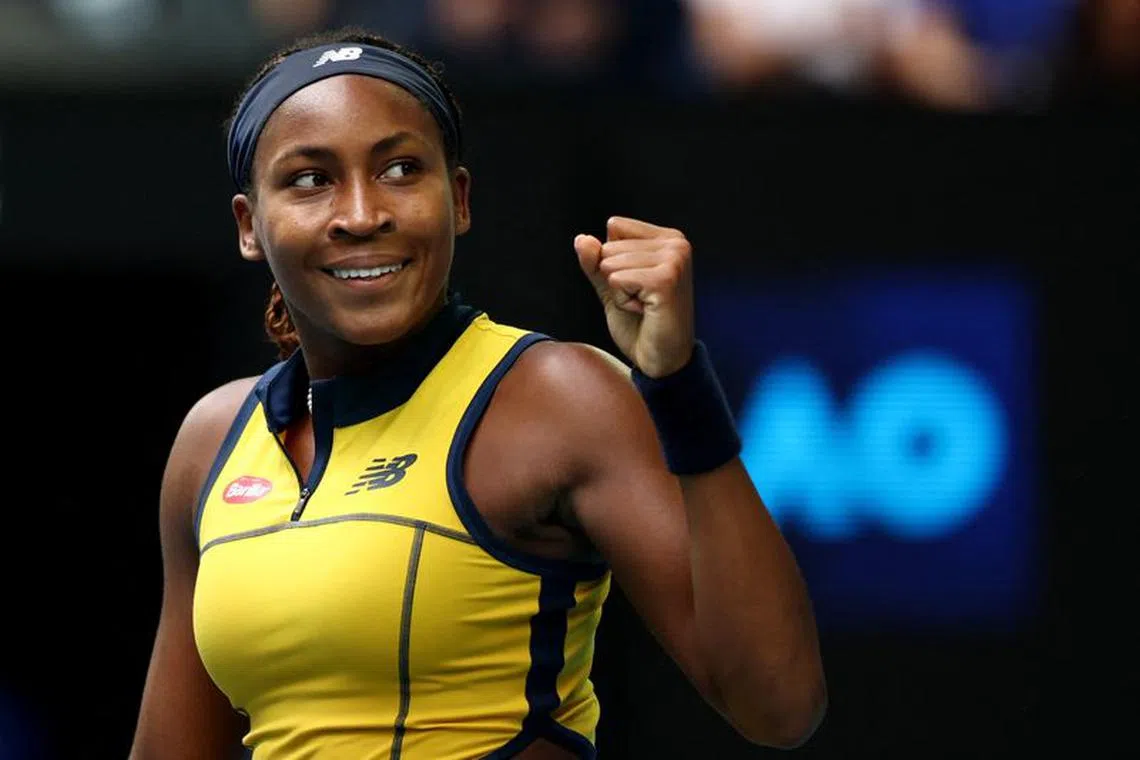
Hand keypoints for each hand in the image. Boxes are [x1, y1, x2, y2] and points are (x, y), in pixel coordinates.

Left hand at [575, 216, 694, 377]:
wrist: (661, 360)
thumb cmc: (641, 324)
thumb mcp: (612, 286)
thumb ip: (595, 262)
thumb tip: (581, 239)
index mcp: (668, 238)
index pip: (615, 227)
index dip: (614, 261)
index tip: (638, 285)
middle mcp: (677, 244)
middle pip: (610, 247)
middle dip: (617, 280)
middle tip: (642, 301)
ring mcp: (674, 260)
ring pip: (610, 264)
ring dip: (620, 292)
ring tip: (644, 306)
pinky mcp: (665, 280)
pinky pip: (616, 279)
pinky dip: (623, 301)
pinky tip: (645, 311)